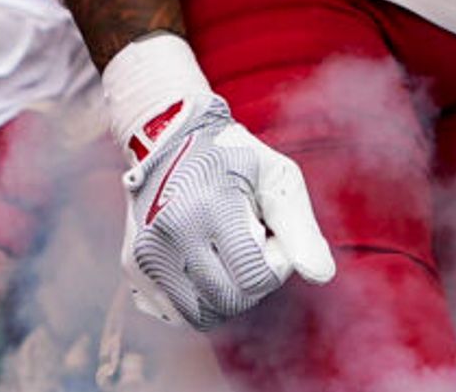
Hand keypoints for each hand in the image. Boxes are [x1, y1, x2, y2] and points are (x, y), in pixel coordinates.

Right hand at [102, 33, 332, 330]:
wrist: (169, 140)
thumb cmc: (234, 157)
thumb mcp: (277, 177)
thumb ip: (301, 228)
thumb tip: (322, 276)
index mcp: (211, 207)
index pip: (254, 277)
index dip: (276, 264)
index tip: (270, 234)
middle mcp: (171, 236)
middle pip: (229, 301)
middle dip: (252, 280)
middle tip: (251, 243)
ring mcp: (147, 256)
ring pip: (201, 316)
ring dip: (226, 293)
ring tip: (227, 253)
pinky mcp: (133, 269)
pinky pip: (175, 312)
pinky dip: (198, 298)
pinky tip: (202, 261)